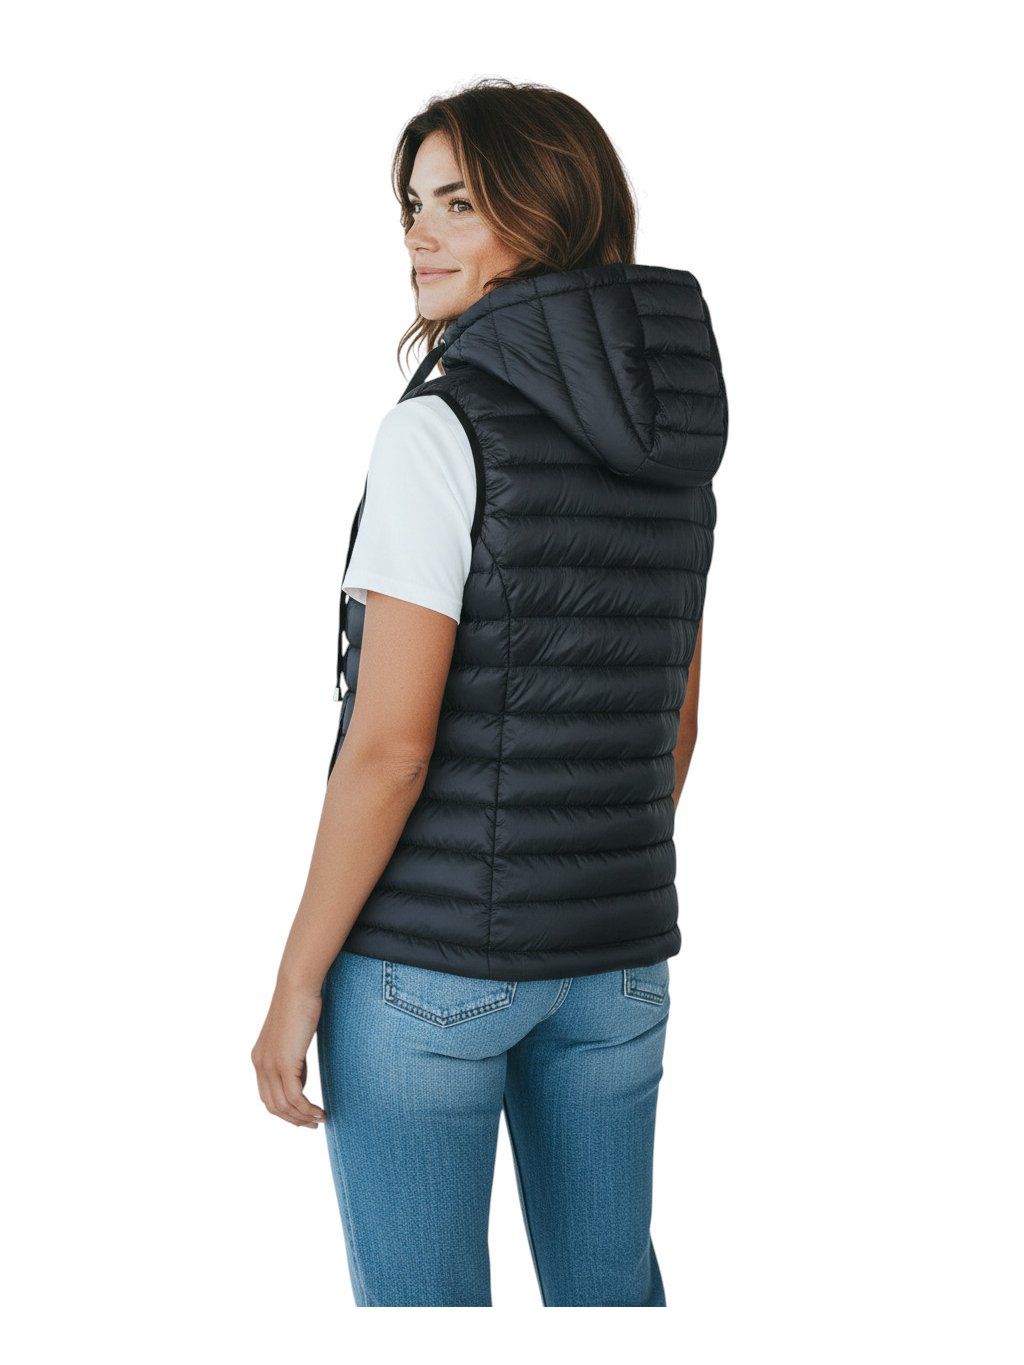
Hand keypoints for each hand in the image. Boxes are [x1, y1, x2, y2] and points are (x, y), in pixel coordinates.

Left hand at [251, 984, 327, 1127]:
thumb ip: (292, 1059)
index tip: (303, 1116)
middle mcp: (260, 1065)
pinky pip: (294, 1097)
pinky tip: (320, 1111)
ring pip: (284, 1105)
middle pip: (273, 1106)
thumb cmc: (299, 1006)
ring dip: (302, 1117)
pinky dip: (307, 1109)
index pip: (267, 1096)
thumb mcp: (293, 1038)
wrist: (296, 987)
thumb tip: (299, 1078)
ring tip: (320, 1119)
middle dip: (293, 1119)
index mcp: (259, 1059)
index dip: (284, 1111)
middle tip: (313, 1123)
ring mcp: (270, 1065)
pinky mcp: (284, 1063)